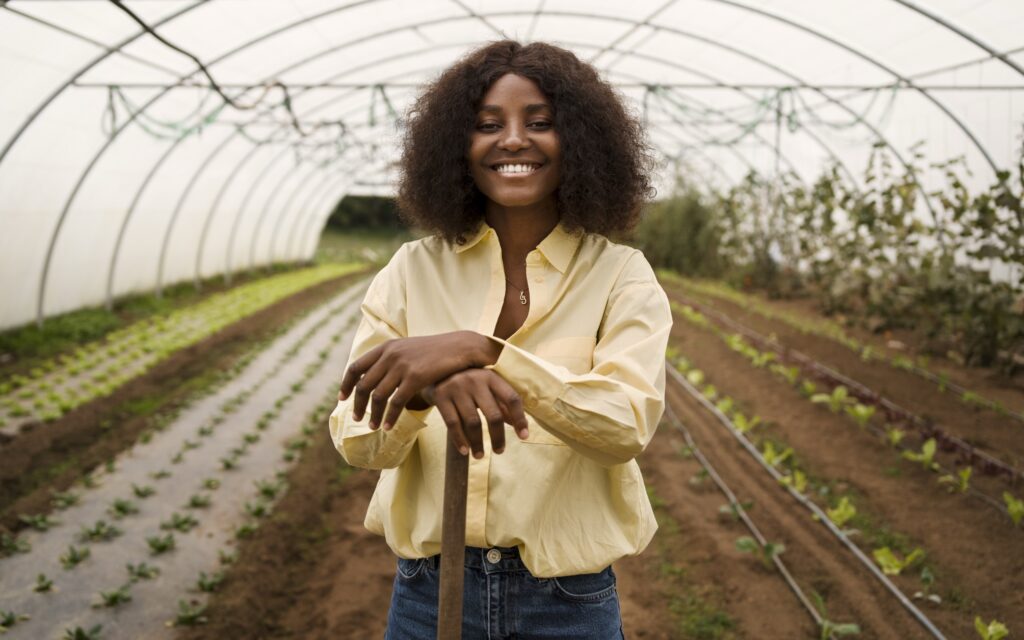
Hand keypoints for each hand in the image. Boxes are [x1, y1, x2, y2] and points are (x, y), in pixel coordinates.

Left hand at [338, 331, 499, 430]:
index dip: (346, 384)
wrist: (461, 347)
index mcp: (386, 347)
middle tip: (356, 419)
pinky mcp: (415, 377)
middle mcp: (390, 355)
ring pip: (378, 396)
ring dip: (373, 415)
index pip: (356, 367)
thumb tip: (377, 376)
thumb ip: (392, 359)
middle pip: (364, 385)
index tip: (342, 399)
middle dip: (357, 405)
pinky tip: (388, 427)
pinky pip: (396, 402)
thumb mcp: (408, 348)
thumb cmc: (436, 351)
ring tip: (373, 427)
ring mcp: (402, 366)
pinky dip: (389, 417)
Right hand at [426, 368, 528, 457]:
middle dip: (498, 437)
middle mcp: (475, 380)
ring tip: (480, 455)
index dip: (520, 418)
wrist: (434, 372)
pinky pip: (453, 423)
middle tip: (500, 451)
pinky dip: (460, 440)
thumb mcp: (486, 388)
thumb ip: (501, 403)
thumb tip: (518, 425)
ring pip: (473, 422)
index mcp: (491, 377)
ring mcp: (457, 387)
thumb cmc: (467, 383)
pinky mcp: (441, 396)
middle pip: (493, 415)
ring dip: (478, 443)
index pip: (511, 398)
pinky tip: (465, 451)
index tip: (524, 436)